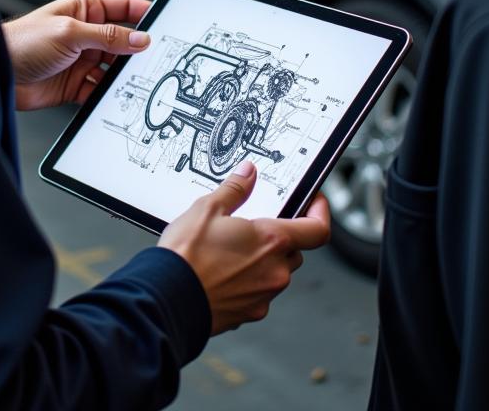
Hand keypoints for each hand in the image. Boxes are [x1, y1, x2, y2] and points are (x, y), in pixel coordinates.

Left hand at [4, 0, 151, 110]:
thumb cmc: (22, 42)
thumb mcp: (70, 33)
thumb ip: (108, 37)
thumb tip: (139, 39)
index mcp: (85, 9)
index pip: (125, 8)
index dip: (146, 14)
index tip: (166, 23)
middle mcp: (86, 33)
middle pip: (123, 42)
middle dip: (137, 53)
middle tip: (154, 61)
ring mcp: (82, 59)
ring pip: (114, 69)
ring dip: (122, 78)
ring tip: (135, 84)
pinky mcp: (75, 83)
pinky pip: (99, 90)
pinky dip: (107, 96)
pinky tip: (112, 99)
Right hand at [158, 162, 330, 334]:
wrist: (168, 298)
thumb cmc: (187, 255)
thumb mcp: (207, 209)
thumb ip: (235, 189)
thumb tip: (248, 174)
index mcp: (272, 241)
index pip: (318, 229)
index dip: (320, 212)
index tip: (314, 202)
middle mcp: (275, 271)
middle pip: (294, 251)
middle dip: (280, 237)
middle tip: (255, 226)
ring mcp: (264, 296)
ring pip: (276, 273)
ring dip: (263, 261)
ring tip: (231, 250)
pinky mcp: (249, 313)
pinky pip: (259, 293)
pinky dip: (248, 282)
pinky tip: (223, 273)